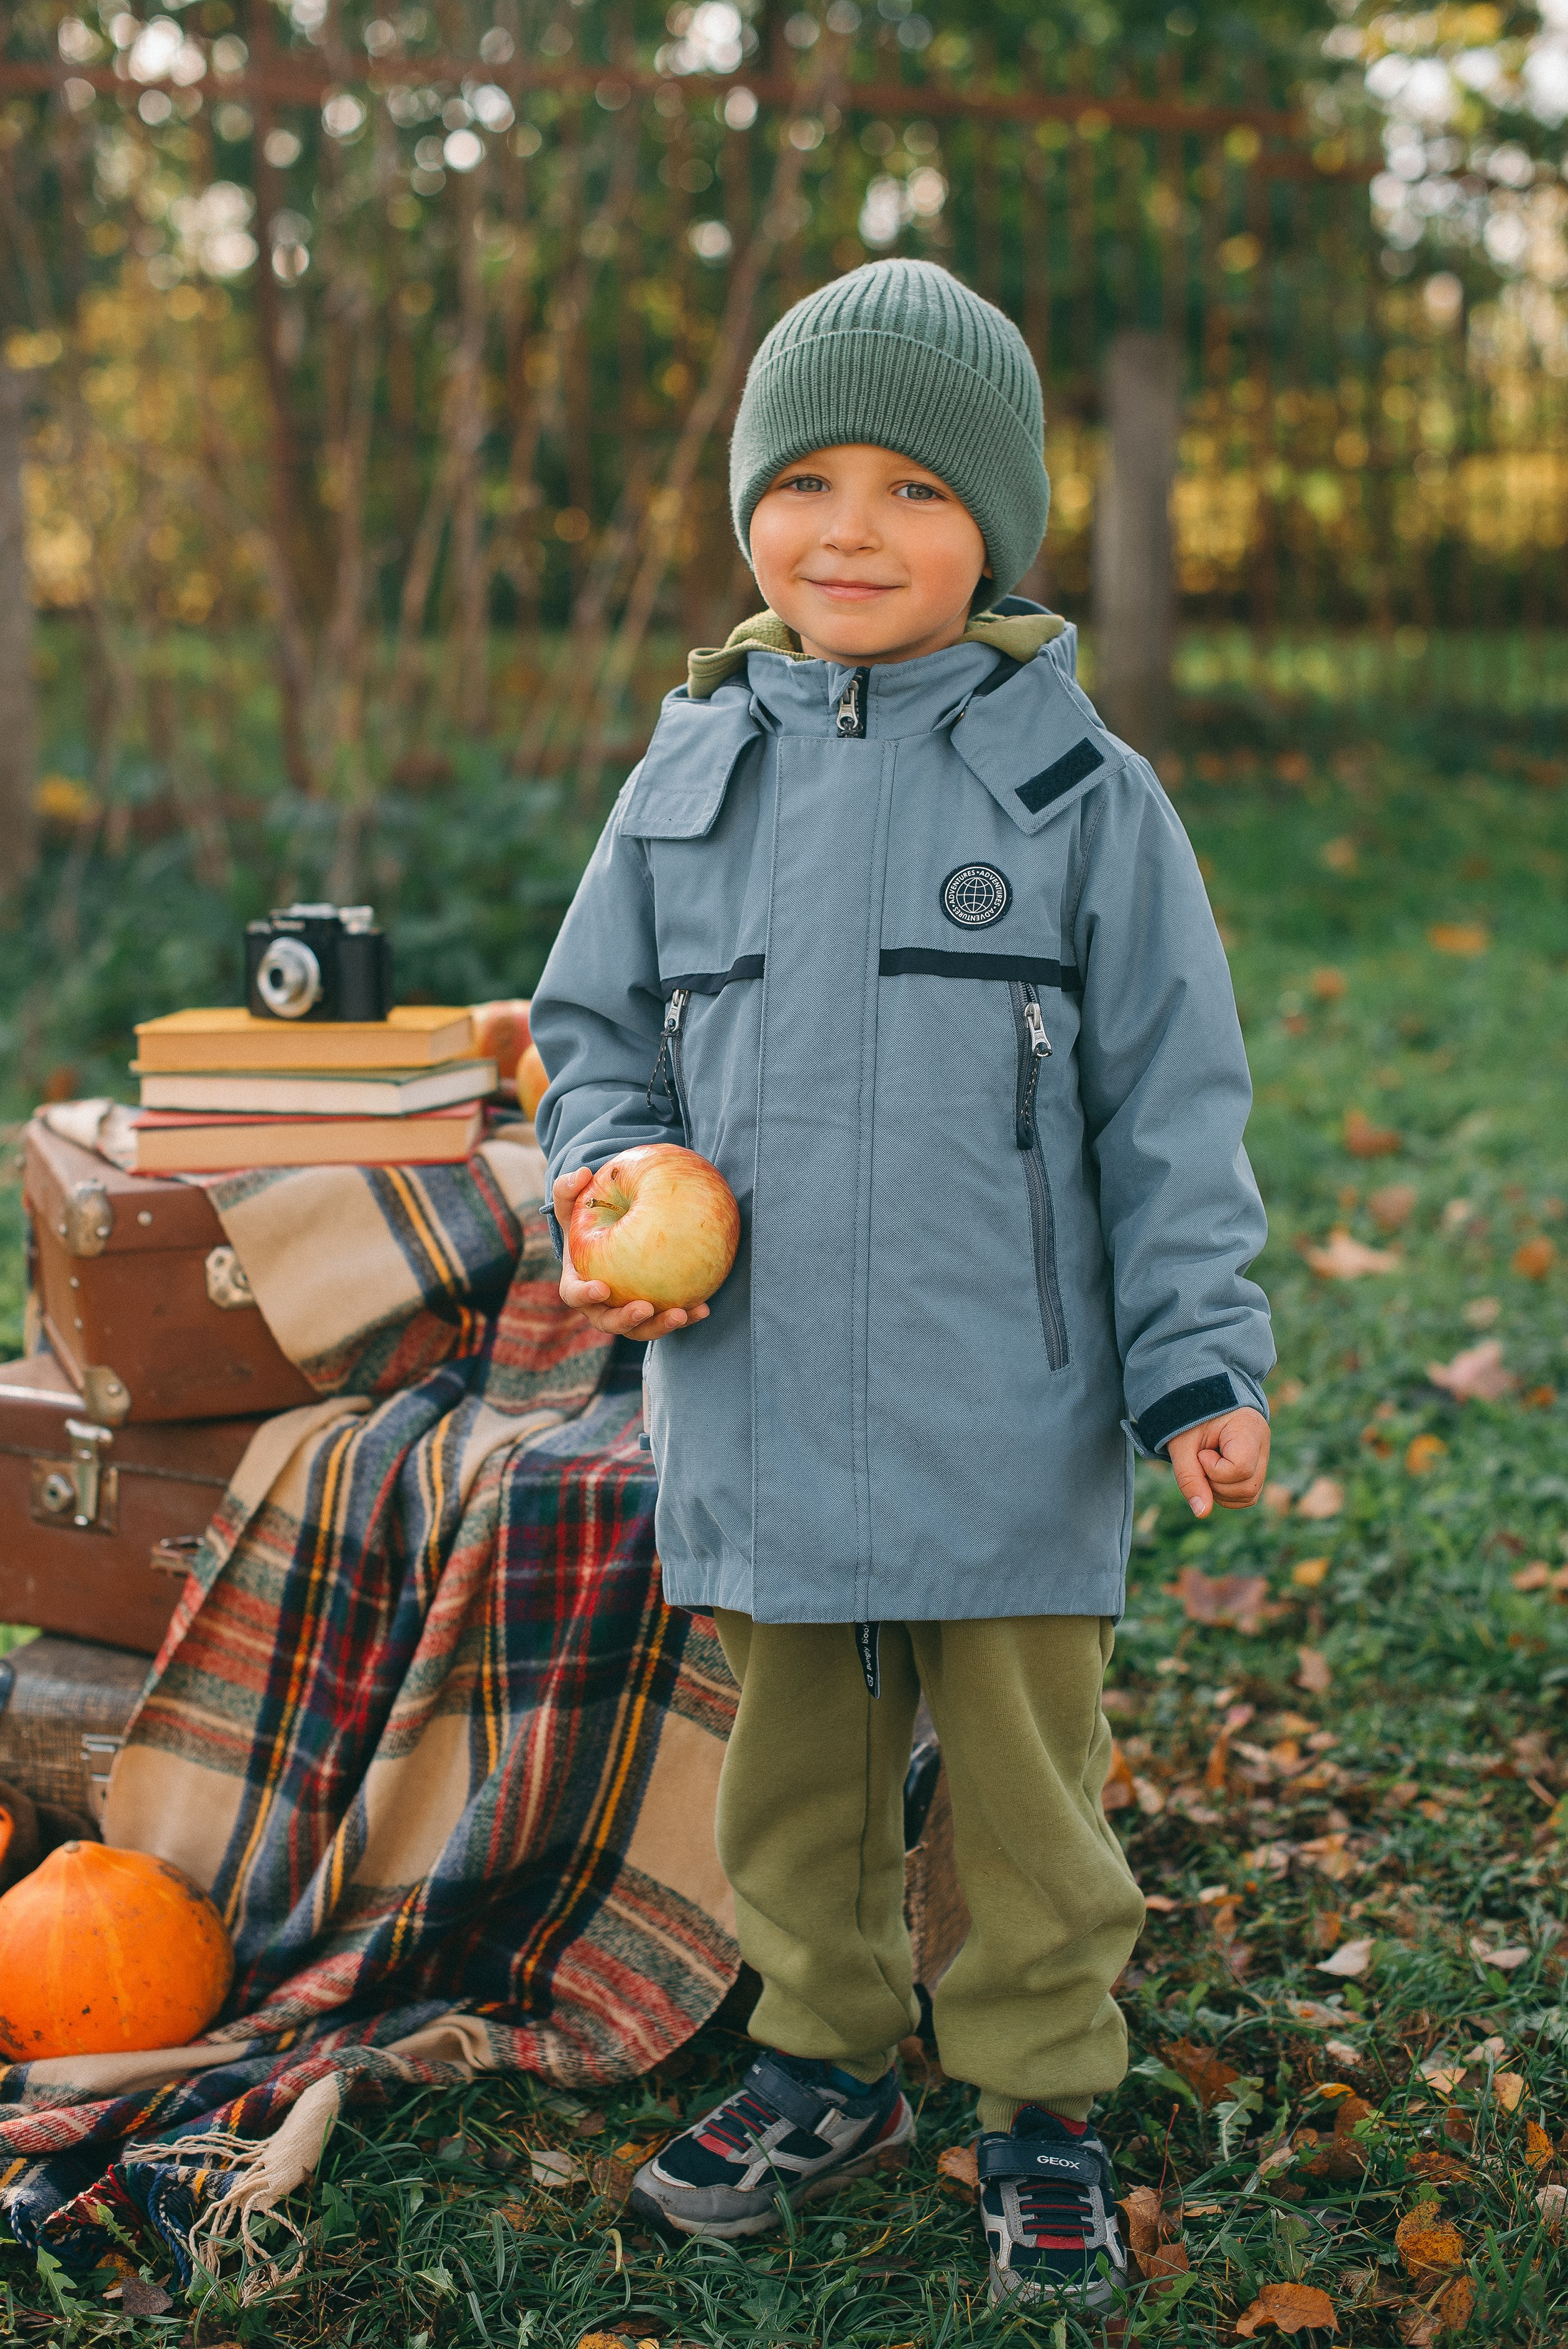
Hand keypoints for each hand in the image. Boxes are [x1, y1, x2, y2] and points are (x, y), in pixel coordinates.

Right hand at [553, 1167, 710, 1341]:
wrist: (610, 1236)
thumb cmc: (588, 1221)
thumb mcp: (573, 1204)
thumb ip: (569, 1188)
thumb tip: (582, 1174)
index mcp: (577, 1283)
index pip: (575, 1295)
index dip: (586, 1295)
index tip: (603, 1288)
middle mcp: (600, 1305)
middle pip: (610, 1322)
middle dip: (627, 1320)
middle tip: (646, 1308)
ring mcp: (626, 1312)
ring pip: (641, 1328)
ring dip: (661, 1326)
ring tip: (682, 1313)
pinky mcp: (652, 1312)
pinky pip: (666, 1317)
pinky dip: (685, 1316)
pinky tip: (704, 1308)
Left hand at [1166, 1407, 1269, 1517]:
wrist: (1200, 1400)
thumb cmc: (1190, 1418)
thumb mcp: (1183, 1446)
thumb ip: (1189, 1478)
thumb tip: (1202, 1513)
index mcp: (1248, 1427)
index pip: (1241, 1468)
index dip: (1215, 1470)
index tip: (1202, 1453)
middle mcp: (1263, 1443)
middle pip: (1248, 1487)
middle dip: (1217, 1484)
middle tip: (1201, 1461)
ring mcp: (1263, 1457)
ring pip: (1249, 1495)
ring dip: (1220, 1491)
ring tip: (1206, 1465)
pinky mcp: (1257, 1468)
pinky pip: (1247, 1495)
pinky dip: (1226, 1492)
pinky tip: (1213, 1472)